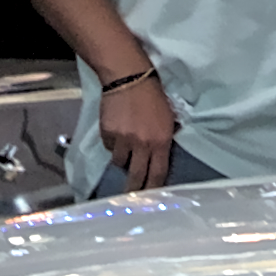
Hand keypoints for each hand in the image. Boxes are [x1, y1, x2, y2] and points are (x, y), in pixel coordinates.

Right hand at [95, 71, 179, 189]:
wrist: (129, 77)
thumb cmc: (152, 95)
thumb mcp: (168, 117)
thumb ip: (165, 138)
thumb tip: (162, 154)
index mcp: (161, 141)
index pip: (158, 173)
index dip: (153, 188)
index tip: (149, 198)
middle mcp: (143, 144)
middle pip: (136, 176)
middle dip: (133, 189)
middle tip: (130, 196)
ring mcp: (124, 140)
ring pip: (120, 162)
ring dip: (123, 159)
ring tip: (125, 147)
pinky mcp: (108, 134)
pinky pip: (109, 147)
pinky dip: (112, 143)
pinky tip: (116, 130)